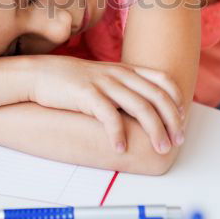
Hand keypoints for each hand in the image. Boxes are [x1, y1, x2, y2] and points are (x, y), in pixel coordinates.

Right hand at [26, 56, 183, 154]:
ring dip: (155, 130)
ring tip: (161, 148)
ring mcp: (104, 83)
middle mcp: (119, 74)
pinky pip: (109, 116)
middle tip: (177, 141)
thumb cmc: (69, 80)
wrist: (37, 74)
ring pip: (141, 107)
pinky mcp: (87, 94)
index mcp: (124, 69)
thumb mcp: (101, 77)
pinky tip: (120, 148)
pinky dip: (118, 134)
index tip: (181, 119)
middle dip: (172, 120)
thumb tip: (140, 108)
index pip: (162, 80)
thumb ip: (122, 87)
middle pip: (157, 96)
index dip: (176, 100)